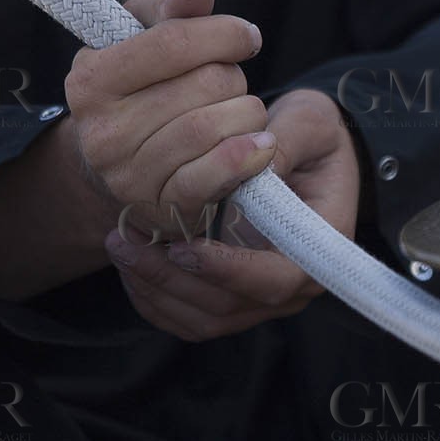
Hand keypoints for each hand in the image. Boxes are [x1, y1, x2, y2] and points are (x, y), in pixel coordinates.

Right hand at [64, 0, 274, 240]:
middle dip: (233, 77)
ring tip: (241, 113)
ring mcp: (129, 176)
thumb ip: (174, 10)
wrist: (121, 169)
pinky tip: (262, 146)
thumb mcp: (147, 39)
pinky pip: (213, 177)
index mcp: (90, 79)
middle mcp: (102, 131)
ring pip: (216, 127)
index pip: (172, 42)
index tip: (247, 36)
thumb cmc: (142, 89)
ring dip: (247, 114)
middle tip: (231, 84)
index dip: (222, 33)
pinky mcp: (162, 208)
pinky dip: (247, 157)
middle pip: (205, 84)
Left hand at [104, 89, 360, 340]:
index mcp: (321, 245)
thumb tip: (252, 161)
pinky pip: (189, 319)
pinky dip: (153, 299)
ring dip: (155, 289)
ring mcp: (265, 299)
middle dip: (170, 277)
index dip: (228, 271)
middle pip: (229, 305)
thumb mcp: (310, 121)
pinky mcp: (237, 301)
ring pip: (204, 319)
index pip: (275, 279)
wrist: (305, 154)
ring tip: (118, 245)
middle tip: (123, 240)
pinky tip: (129, 263)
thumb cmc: (311, 137)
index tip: (182, 246)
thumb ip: (286, 139)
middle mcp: (296, 284)